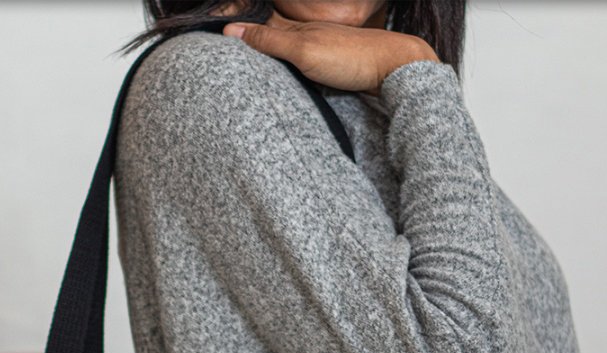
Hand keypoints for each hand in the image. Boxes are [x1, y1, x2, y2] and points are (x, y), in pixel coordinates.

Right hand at [221, 10, 439, 96]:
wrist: (393, 69)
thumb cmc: (351, 59)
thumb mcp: (304, 50)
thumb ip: (269, 41)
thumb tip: (231, 31)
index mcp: (295, 29)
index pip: (258, 25)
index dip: (237, 27)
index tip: (213, 30)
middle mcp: (305, 36)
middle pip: (269, 35)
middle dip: (248, 38)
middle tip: (222, 43)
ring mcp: (318, 51)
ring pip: (284, 49)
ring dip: (266, 52)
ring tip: (243, 56)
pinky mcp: (329, 66)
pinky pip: (298, 64)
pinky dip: (284, 65)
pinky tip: (281, 73)